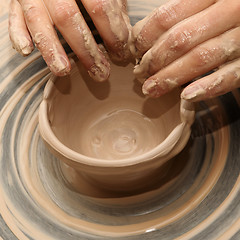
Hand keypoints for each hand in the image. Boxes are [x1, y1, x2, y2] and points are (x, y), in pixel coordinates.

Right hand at [8, 0, 131, 80]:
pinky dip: (17, 34)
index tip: (120, 52)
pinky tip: (26, 50)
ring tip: (64, 71)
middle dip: (86, 49)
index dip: (112, 32)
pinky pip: (14, 18)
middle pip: (68, 17)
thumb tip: (126, 38)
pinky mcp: (16, 1)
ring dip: (52, 49)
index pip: (100, 6)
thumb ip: (114, 9)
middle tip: (100, 72)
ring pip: (38, 20)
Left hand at [132, 0, 239, 101]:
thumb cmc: (229, 12)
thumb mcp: (208, 3)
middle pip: (179, 39)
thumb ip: (182, 14)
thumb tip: (143, 35)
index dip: (145, 37)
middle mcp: (229, 11)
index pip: (166, 17)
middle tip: (140, 74)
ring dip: (170, 77)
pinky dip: (207, 87)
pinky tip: (186, 96)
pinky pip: (230, 75)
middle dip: (154, 61)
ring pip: (199, 58)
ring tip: (151, 89)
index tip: (135, 52)